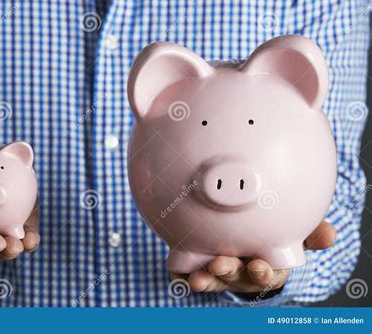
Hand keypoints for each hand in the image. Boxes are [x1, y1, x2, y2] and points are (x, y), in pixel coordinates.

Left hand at [170, 220, 335, 292]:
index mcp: (266, 265)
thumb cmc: (270, 234)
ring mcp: (218, 272)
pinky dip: (184, 277)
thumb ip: (311, 232)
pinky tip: (180, 276)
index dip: (264, 273)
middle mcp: (241, 272)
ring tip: (199, 275)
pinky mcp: (196, 266)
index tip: (259, 266)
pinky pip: (187, 274)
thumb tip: (330, 234)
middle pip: (236, 276)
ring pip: (212, 278)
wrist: (240, 233)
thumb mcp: (292, 232)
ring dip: (206, 278)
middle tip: (221, 264)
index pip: (268, 274)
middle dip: (229, 272)